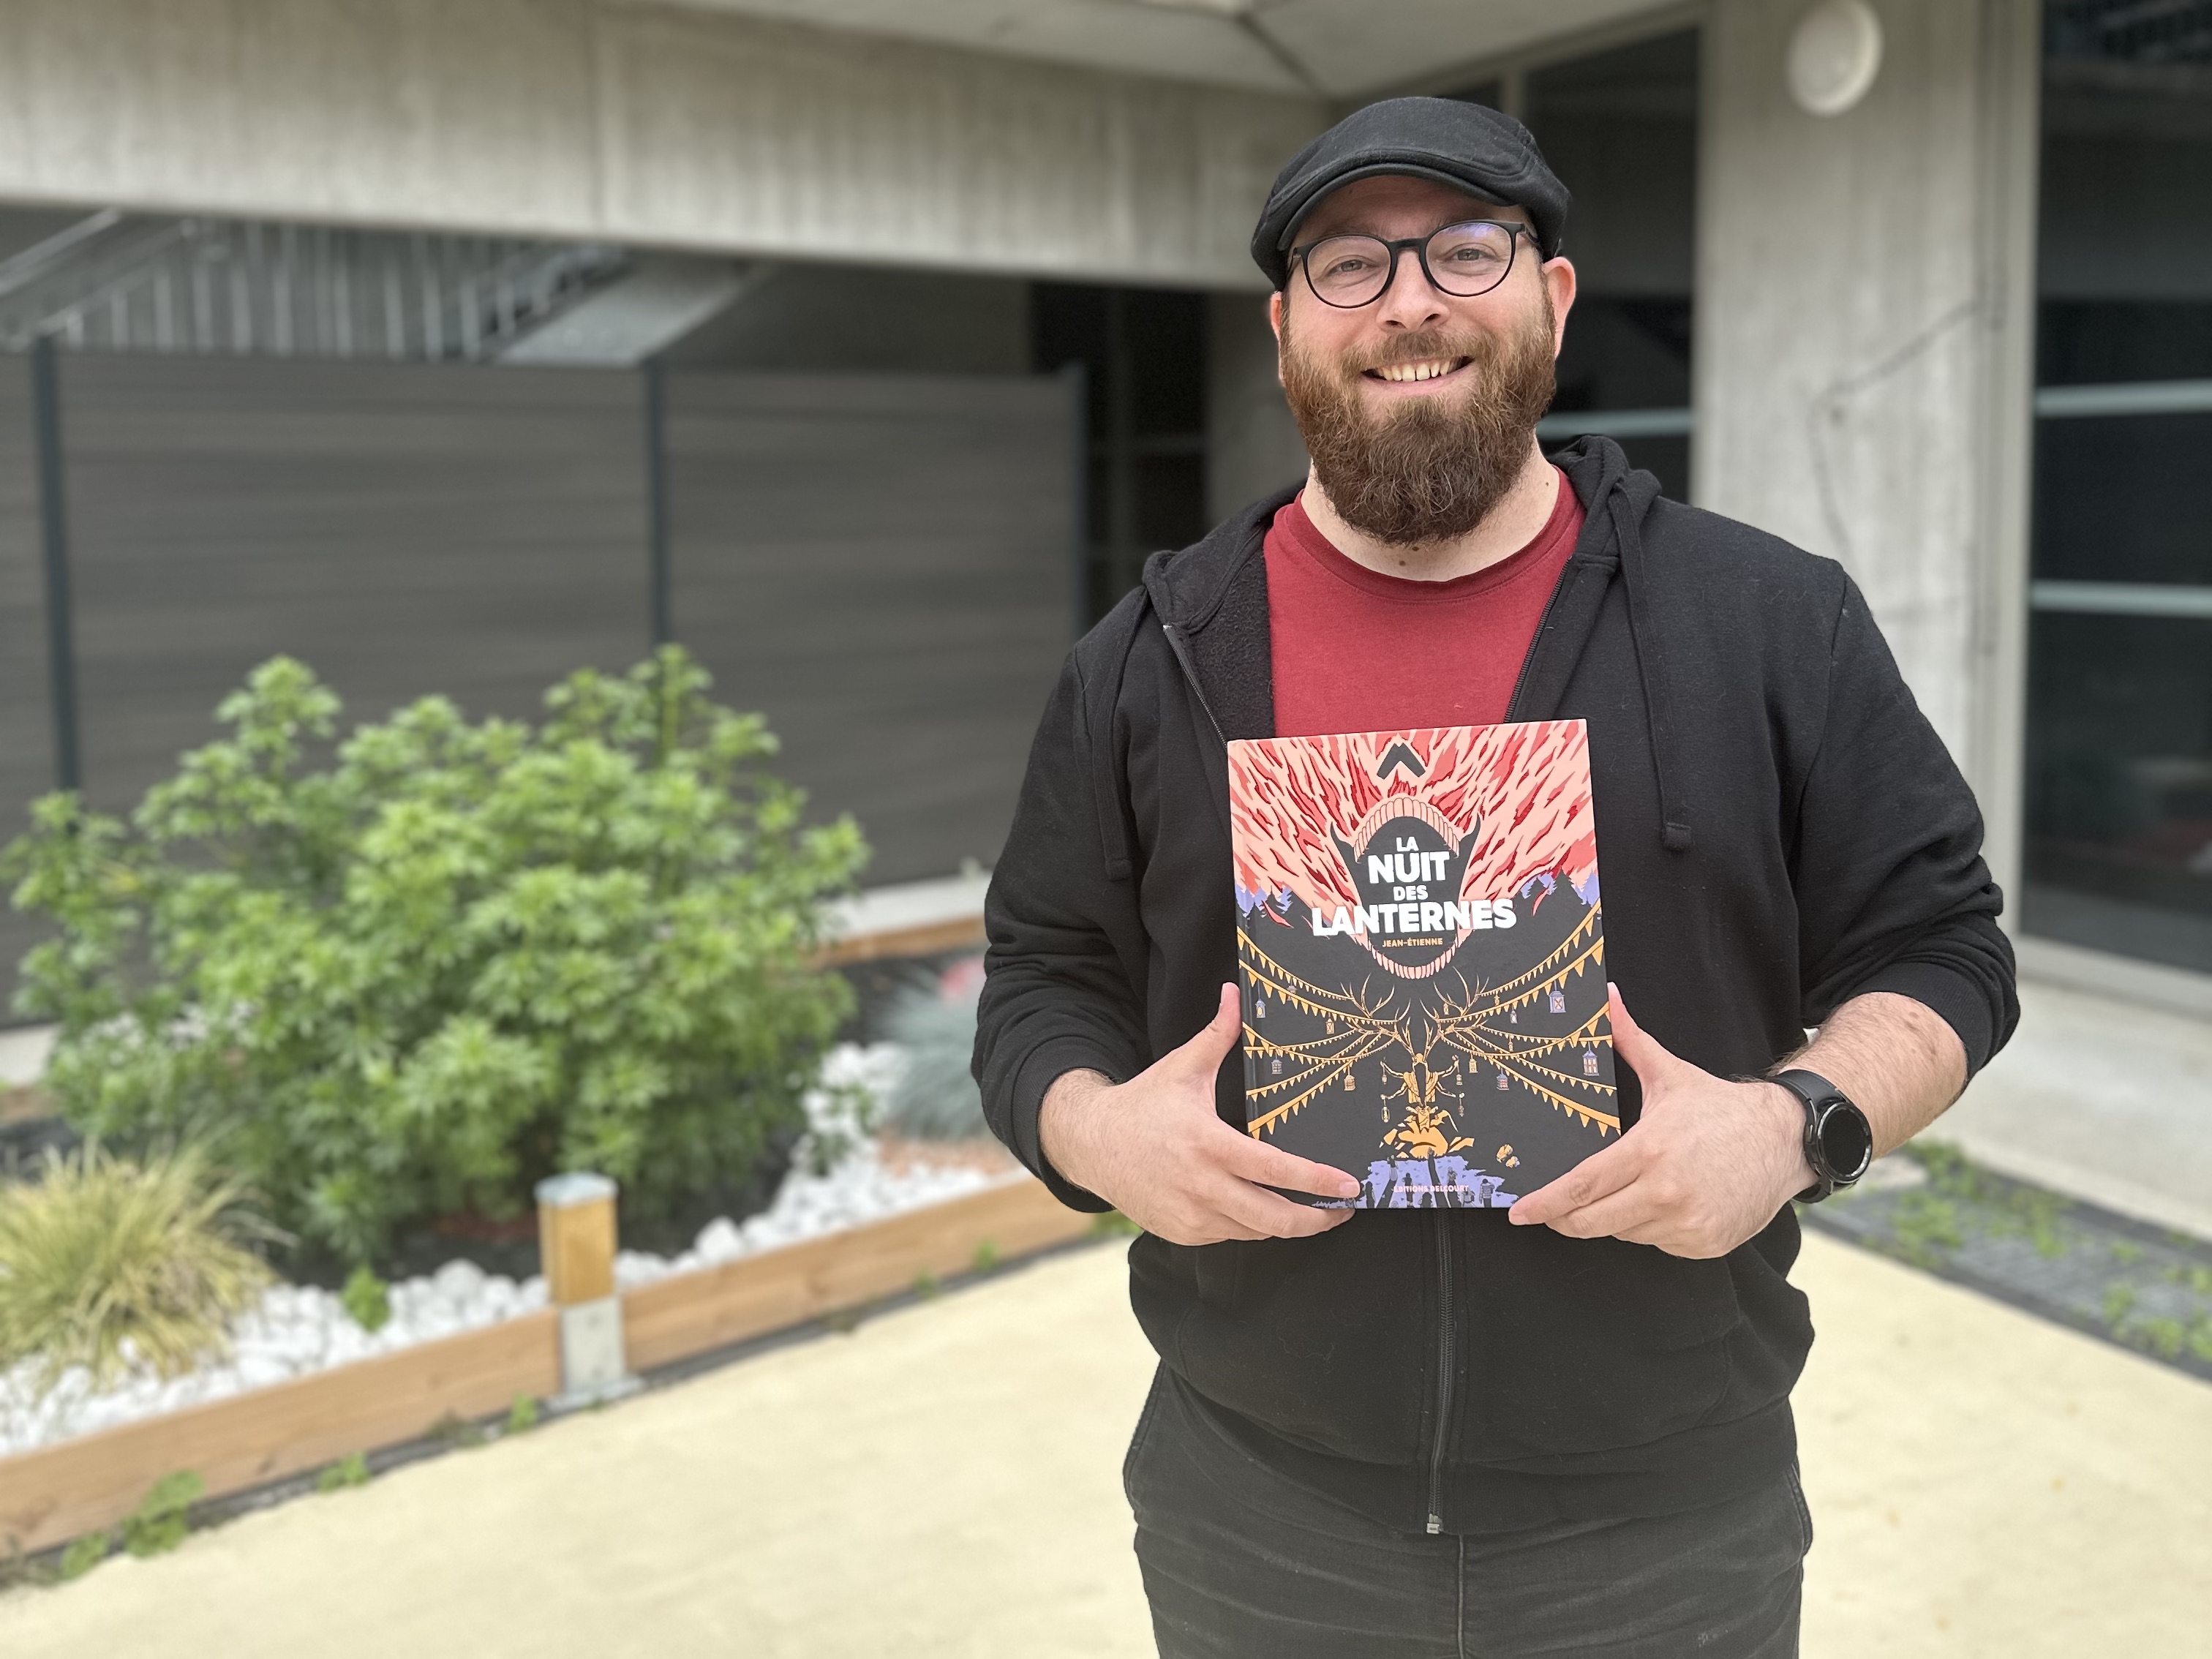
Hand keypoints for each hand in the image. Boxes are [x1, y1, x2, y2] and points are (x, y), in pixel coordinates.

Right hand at [1039, 983, 1362, 1245]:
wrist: (1091, 1145)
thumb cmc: (1143, 1104)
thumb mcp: (1182, 1067)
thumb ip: (1217, 1034)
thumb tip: (1236, 991)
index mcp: (1208, 1144)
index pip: (1275, 1169)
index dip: (1318, 1181)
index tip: (1350, 1185)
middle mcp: (1201, 1186)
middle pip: (1274, 1218)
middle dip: (1317, 1220)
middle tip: (1342, 1211)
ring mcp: (1191, 1216)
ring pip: (1255, 1232)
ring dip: (1285, 1224)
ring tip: (1311, 1212)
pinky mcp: (1182, 1233)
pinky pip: (1230, 1237)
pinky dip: (1251, 1226)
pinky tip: (1261, 1209)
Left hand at [1508, 983, 1812, 1257]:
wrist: (1786, 1139)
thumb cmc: (1721, 1108)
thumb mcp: (1671, 1073)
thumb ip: (1630, 1039)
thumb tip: (1607, 995)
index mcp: (1648, 1151)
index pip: (1582, 1186)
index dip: (1545, 1203)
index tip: (1519, 1212)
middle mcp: (1666, 1193)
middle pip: (1593, 1221)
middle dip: (1564, 1220)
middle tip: (1550, 1213)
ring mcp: (1687, 1224)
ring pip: (1625, 1232)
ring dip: (1615, 1218)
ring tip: (1631, 1188)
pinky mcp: (1706, 1244)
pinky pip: (1658, 1243)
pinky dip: (1651, 1227)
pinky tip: (1665, 1202)